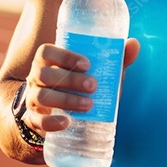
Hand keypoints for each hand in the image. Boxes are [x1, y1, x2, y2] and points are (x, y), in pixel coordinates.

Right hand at [21, 38, 139, 136]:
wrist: (55, 114)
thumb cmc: (79, 86)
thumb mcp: (96, 73)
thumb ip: (114, 60)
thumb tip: (134, 43)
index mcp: (48, 61)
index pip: (46, 52)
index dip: (64, 56)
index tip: (87, 64)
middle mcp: (36, 78)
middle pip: (44, 74)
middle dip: (70, 80)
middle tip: (93, 86)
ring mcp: (33, 100)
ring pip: (42, 97)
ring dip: (66, 100)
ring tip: (88, 105)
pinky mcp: (34, 120)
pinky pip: (37, 121)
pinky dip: (51, 122)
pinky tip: (67, 122)